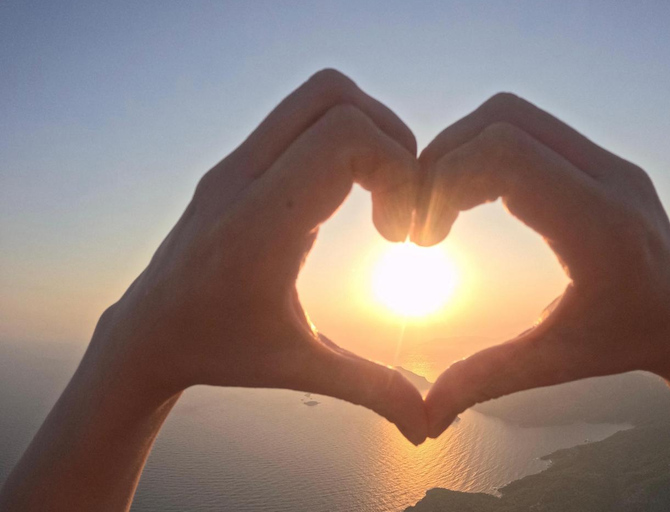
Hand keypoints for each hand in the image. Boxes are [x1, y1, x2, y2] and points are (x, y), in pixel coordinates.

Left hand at [88, 69, 426, 443]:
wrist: (147, 334)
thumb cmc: (220, 351)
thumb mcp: (299, 369)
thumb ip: (370, 389)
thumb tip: (428, 424)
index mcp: (258, 227)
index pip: (344, 139)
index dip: (399, 171)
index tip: (402, 233)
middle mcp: (241, 180)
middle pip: (334, 97)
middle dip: (393, 140)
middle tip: (402, 199)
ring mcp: (234, 163)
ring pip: (318, 95)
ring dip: (369, 132)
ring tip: (381, 195)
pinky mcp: (237, 161)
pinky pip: (303, 117)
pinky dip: (344, 140)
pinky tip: (349, 196)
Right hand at [412, 92, 669, 439]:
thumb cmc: (625, 342)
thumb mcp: (551, 363)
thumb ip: (484, 381)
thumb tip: (424, 416)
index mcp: (600, 226)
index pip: (506, 155)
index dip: (445, 182)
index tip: (423, 236)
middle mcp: (610, 180)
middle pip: (503, 119)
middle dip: (444, 158)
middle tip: (421, 212)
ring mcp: (609, 162)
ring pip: (513, 114)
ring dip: (462, 148)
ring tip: (440, 202)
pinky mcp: (600, 159)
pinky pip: (529, 129)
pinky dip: (486, 150)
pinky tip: (471, 194)